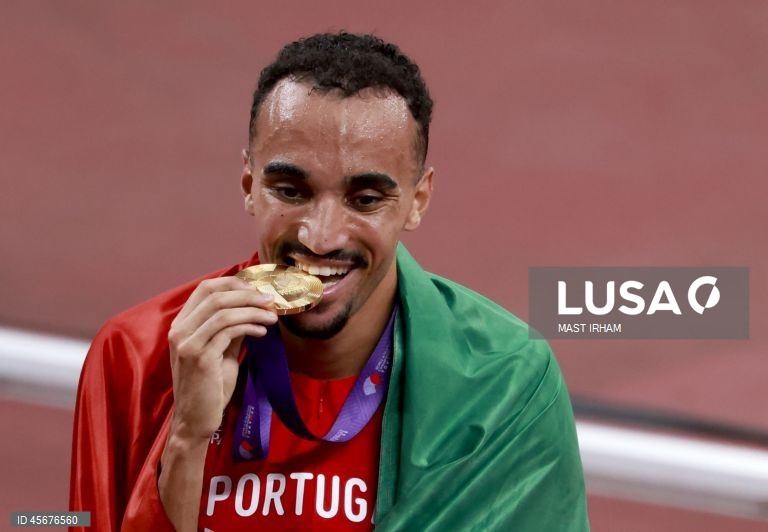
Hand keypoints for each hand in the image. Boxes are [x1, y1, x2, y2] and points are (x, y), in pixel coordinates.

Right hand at [167, 276, 276, 441]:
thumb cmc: (209, 387)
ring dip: (253, 310)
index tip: (258, 288)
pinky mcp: (200, 357)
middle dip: (248, 294)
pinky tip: (262, 331)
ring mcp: (187, 343)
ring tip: (272, 316)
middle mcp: (179, 330)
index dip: (233, 283)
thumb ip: (231, 328)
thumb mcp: (220, 351)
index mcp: (181, 324)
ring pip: (223, 311)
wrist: (196, 420)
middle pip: (215, 295)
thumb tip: (253, 307)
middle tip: (271, 300)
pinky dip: (249, 326)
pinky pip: (228, 331)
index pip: (205, 288)